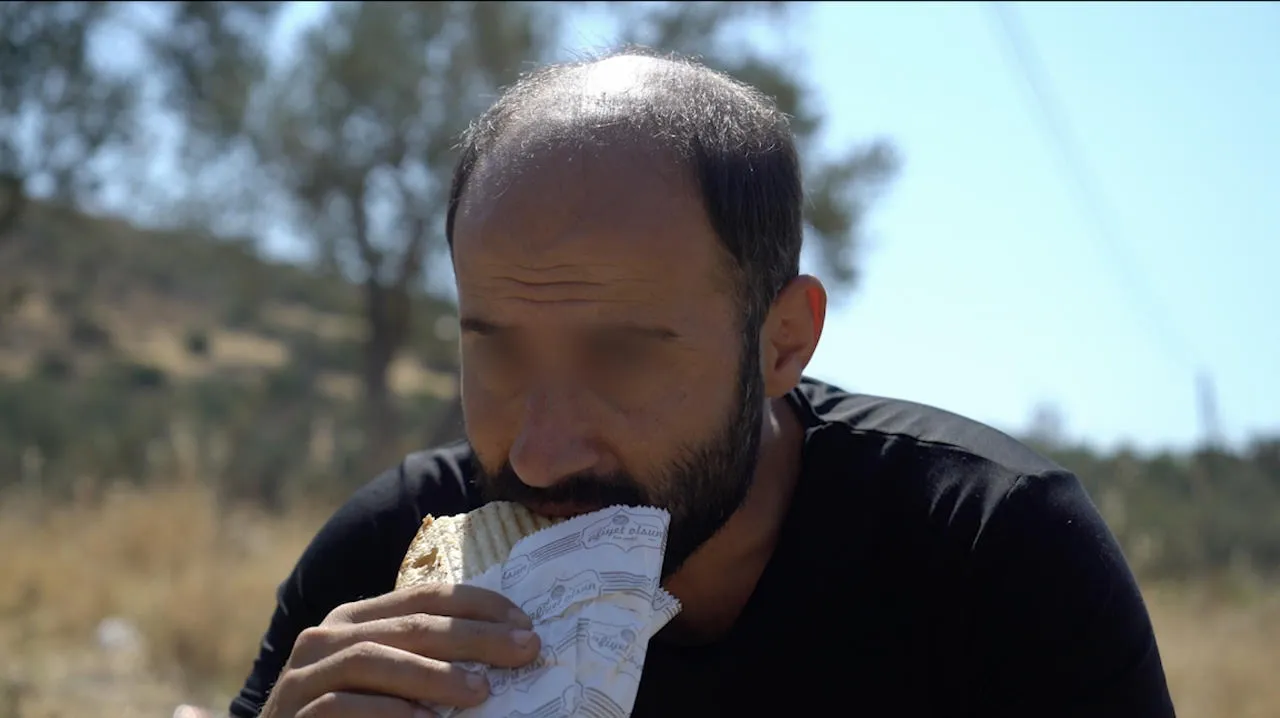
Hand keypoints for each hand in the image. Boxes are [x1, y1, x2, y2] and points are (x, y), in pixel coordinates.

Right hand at [259, 584, 541, 716]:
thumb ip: (427, 662)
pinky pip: (341, 706)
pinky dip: (388, 714)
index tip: (526, 624)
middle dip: (474, 637)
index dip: (480, 605)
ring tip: (481, 692)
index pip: (426, 596)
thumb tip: (507, 651)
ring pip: (371, 659)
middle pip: (410, 625)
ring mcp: (303, 676)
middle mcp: (325, 637)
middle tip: (524, 650)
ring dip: (432, 676)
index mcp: (355, 619)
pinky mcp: (292, 714)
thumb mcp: (391, 682)